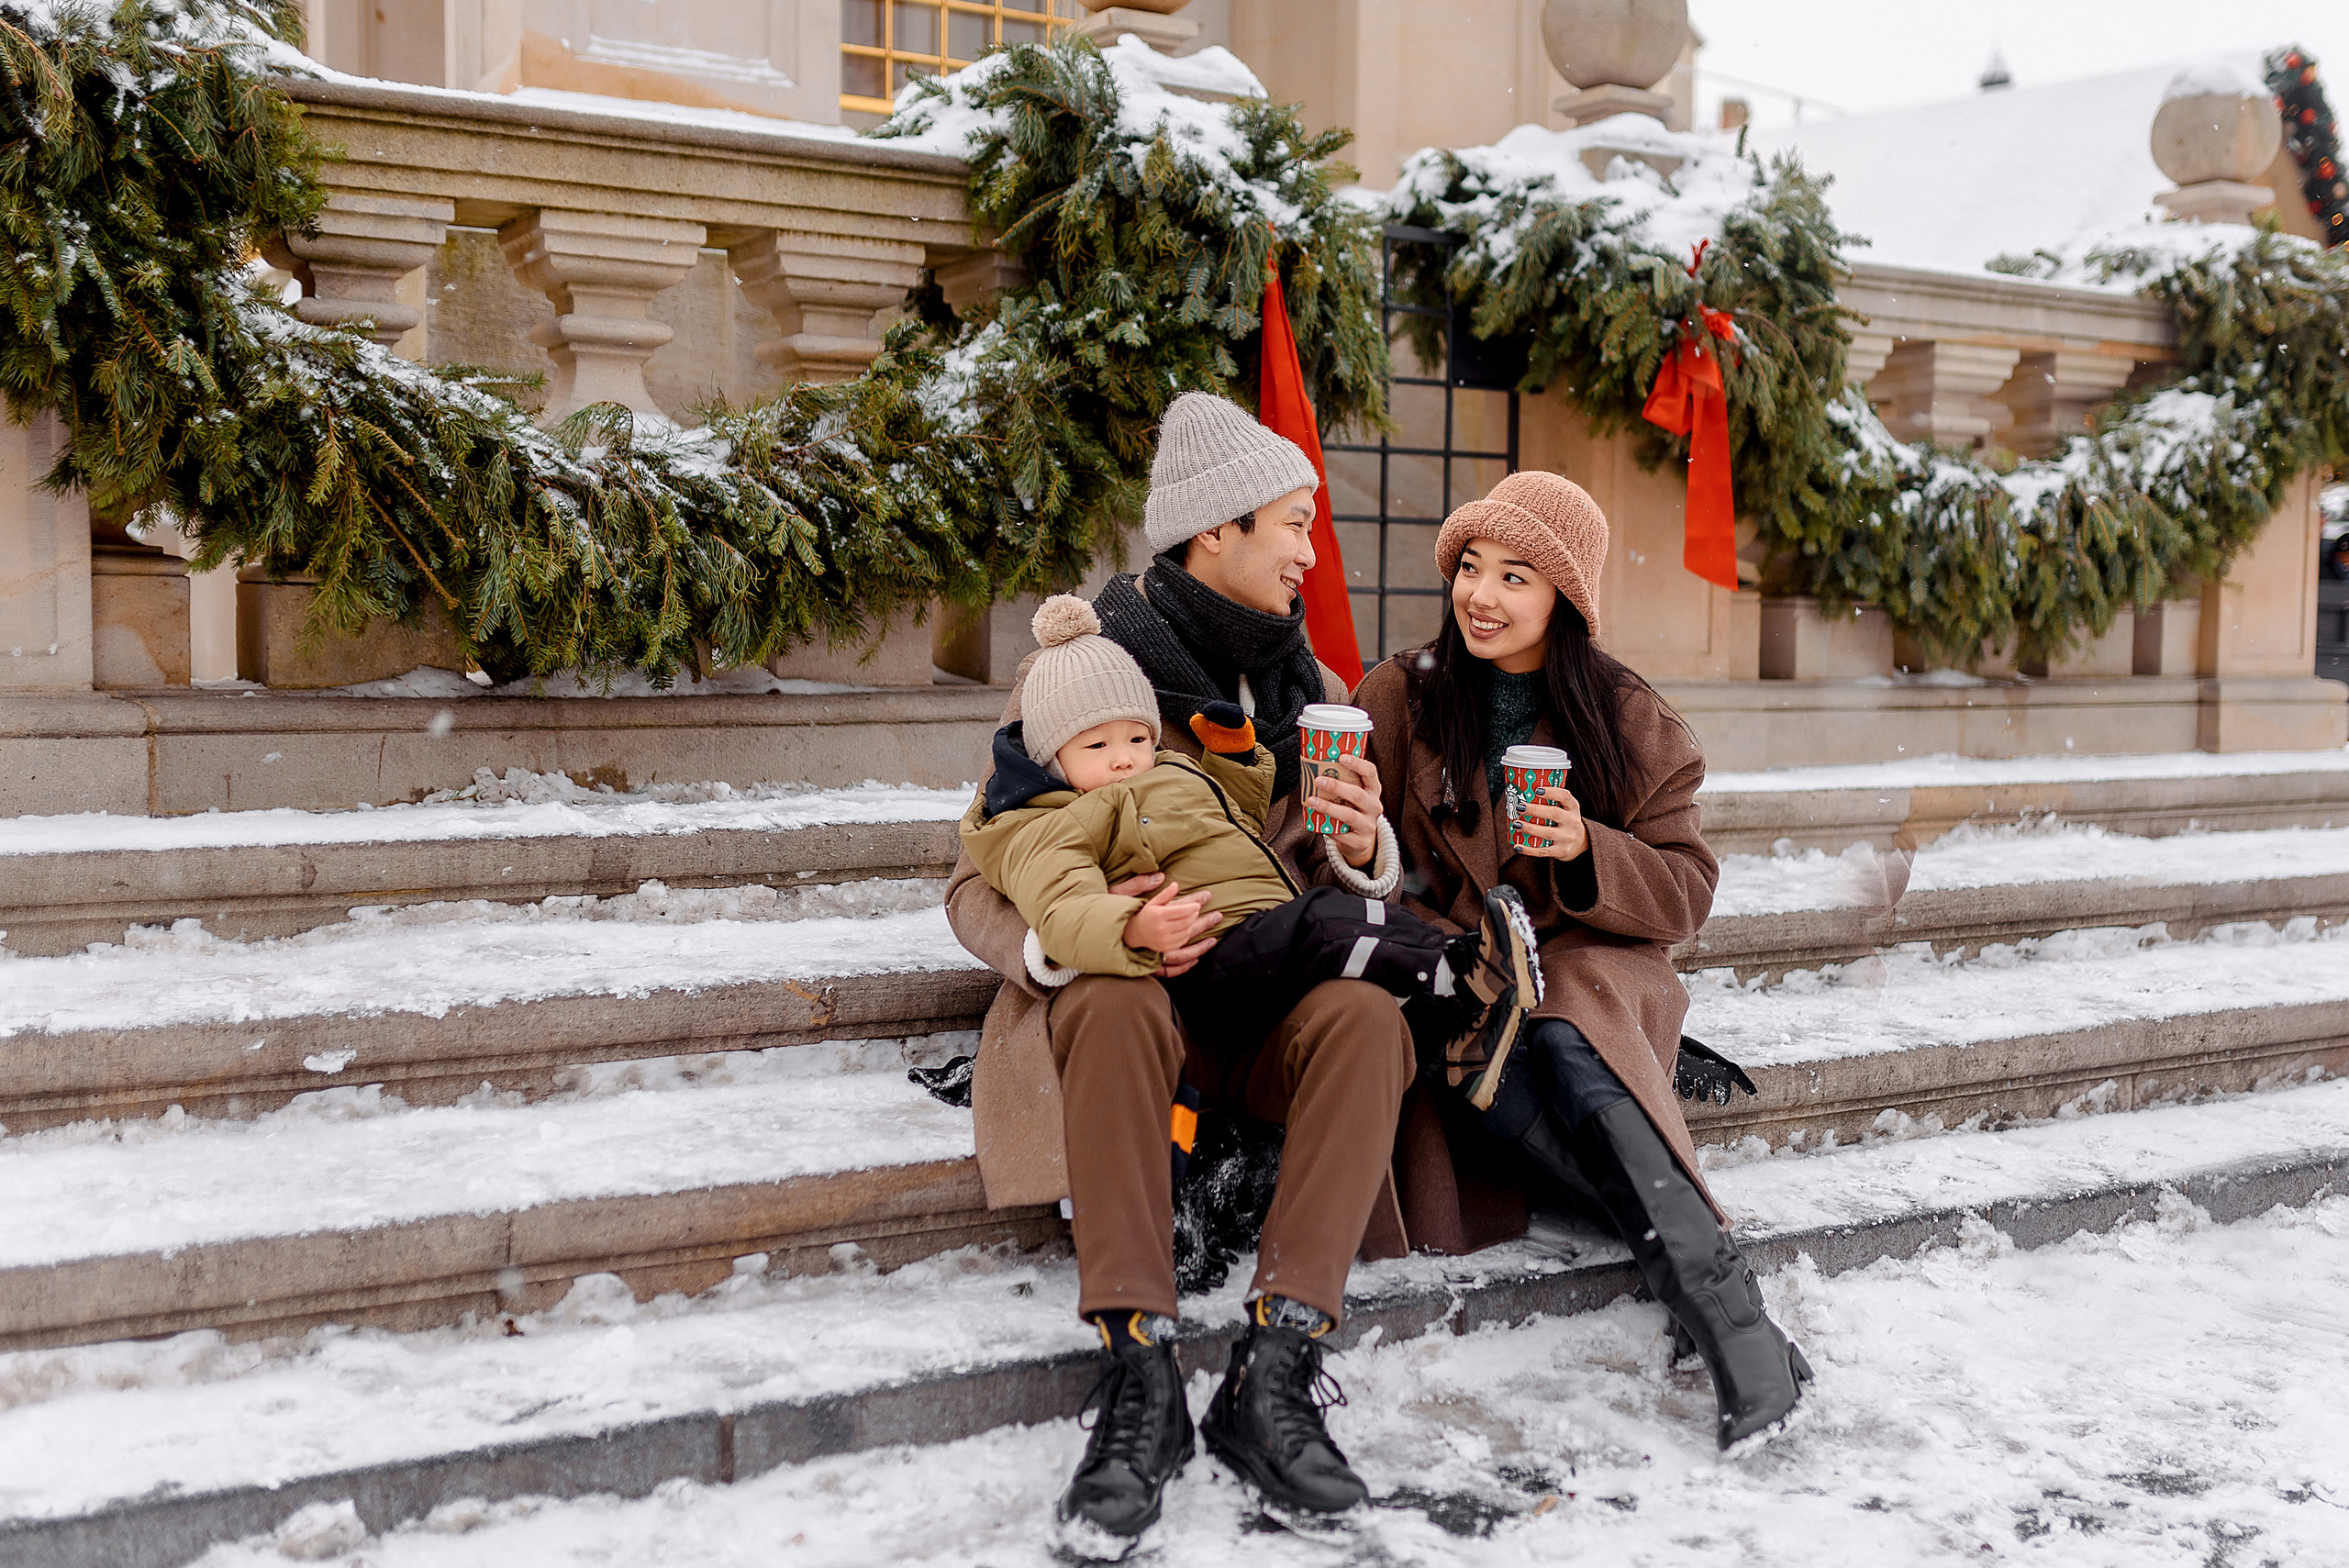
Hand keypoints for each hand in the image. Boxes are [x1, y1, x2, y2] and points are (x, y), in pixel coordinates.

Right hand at [1121, 877, 1218, 964]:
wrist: (1132, 934)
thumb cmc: (1144, 914)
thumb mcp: (1152, 901)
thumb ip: (1165, 894)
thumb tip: (1176, 884)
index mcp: (1158, 915)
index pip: (1181, 911)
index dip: (1193, 906)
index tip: (1199, 904)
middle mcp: (1161, 929)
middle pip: (1187, 922)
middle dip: (1198, 916)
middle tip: (1207, 912)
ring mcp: (1164, 940)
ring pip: (1187, 933)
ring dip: (1196, 926)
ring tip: (1205, 920)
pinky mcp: (1166, 949)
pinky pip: (1183, 942)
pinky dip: (1189, 935)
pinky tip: (1194, 931)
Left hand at [1310, 751, 1383, 867]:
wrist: (1360, 840)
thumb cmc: (1351, 810)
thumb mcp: (1352, 795)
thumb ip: (1342, 783)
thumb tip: (1315, 767)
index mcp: (1373, 790)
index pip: (1370, 773)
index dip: (1357, 764)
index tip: (1341, 757)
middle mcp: (1374, 806)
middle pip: (1357, 794)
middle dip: (1337, 787)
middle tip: (1318, 780)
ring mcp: (1368, 825)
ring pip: (1349, 815)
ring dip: (1328, 807)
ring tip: (1312, 801)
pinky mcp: (1360, 841)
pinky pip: (1342, 834)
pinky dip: (1329, 827)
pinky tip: (1317, 822)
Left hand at [1515, 786, 1588, 860]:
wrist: (1580, 842)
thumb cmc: (1566, 821)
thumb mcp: (1565, 809)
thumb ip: (1552, 802)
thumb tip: (1524, 794)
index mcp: (1573, 808)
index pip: (1565, 796)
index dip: (1551, 792)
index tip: (1537, 790)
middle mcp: (1573, 822)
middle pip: (1554, 813)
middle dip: (1535, 810)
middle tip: (1520, 807)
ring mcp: (1568, 837)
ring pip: (1548, 833)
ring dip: (1529, 828)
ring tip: (1516, 824)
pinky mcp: (1562, 851)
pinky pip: (1543, 851)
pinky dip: (1529, 849)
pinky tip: (1517, 846)